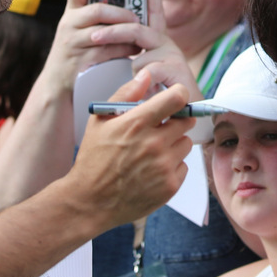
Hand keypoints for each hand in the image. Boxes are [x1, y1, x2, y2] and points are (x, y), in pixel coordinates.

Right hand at [36, 0, 163, 94]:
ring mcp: (72, 43)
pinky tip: (134, 50)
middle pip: (97, 11)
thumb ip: (99, 14)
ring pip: (104, 33)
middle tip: (137, 18)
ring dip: (126, 33)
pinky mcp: (79, 61)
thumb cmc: (78, 49)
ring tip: (140, 34)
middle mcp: (68, 23)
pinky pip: (106, 52)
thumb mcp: (81, 28)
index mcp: (72, 11)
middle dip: (121, 14)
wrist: (57, 82)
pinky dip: (124, 50)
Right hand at [67, 71, 194, 231]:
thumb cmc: (93, 158)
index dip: (178, 95)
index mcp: (137, 123)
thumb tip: (147, 75)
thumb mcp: (101, 120)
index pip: (177, 98)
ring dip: (174, 144)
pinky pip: (184, 166)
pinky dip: (173, 166)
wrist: (90, 201)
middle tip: (159, 128)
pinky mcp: (170, 186)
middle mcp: (154, 144)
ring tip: (152, 152)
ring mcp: (164, 166)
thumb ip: (126, 94)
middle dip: (175, 121)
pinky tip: (153, 170)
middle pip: (186, 121)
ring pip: (186, 144)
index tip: (174, 99)